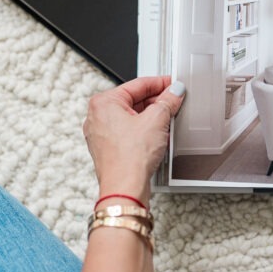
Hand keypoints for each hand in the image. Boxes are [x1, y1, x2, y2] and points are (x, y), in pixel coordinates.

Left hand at [83, 76, 184, 204]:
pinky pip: (129, 133)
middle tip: (175, 101)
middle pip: (133, 101)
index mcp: (103, 102)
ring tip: (169, 119)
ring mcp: (101, 134)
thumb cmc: (130, 158)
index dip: (160, 83)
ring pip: (132, 117)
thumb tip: (174, 92)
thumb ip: (168, 101)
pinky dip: (144, 131)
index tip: (173, 84)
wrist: (125, 188)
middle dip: (156, 101)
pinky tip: (158, 135)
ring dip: (151, 117)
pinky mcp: (108, 149)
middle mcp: (97, 116)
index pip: (137, 84)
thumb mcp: (156, 120)